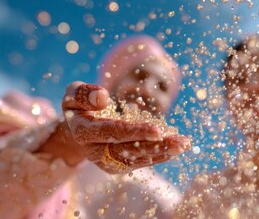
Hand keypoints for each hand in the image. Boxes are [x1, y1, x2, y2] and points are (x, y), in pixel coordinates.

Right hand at [62, 81, 190, 173]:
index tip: (158, 130)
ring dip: (164, 151)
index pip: (113, 132)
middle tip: (181, 142)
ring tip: (185, 145)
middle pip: (130, 150)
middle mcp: (96, 152)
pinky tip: (177, 148)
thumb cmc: (79, 106)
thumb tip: (103, 98)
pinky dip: (161, 154)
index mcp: (84, 133)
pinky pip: (142, 160)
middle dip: (157, 146)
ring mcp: (109, 161)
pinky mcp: (120, 165)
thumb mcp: (73, 94)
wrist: (78, 128)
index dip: (136, 132)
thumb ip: (84, 93)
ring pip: (139, 157)